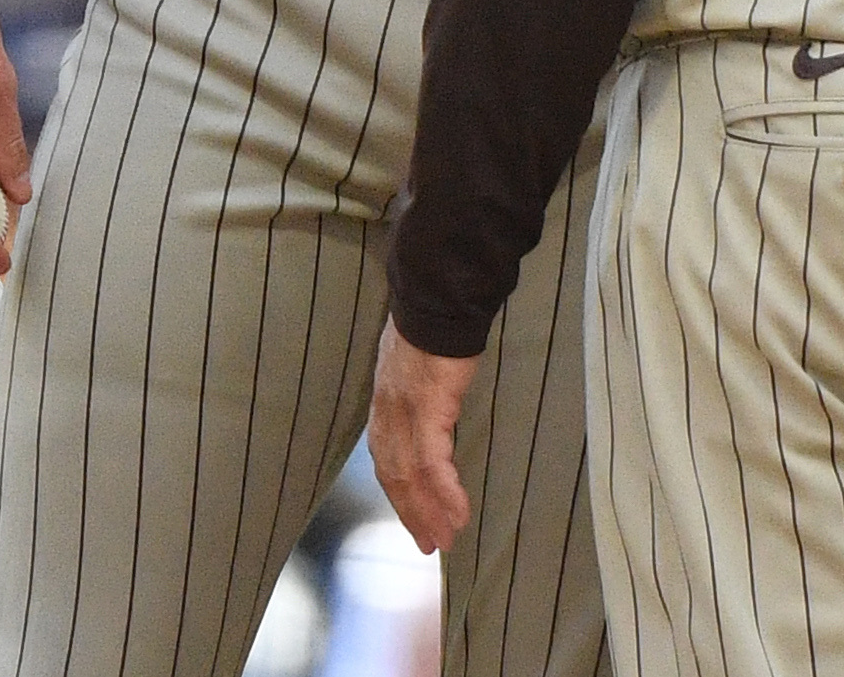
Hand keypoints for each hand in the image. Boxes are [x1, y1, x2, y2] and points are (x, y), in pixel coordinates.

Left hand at [369, 317, 479, 550]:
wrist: (438, 299)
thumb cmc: (435, 326)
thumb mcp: (416, 365)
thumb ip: (419, 392)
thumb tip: (431, 405)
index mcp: (384, 404)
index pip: (386, 461)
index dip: (399, 495)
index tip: (414, 519)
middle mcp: (388, 414)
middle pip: (394, 476)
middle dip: (413, 514)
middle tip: (431, 543)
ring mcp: (404, 414)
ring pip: (411, 477)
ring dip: (430, 512)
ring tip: (448, 538)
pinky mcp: (427, 411)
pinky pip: (433, 464)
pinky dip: (445, 492)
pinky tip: (459, 513)